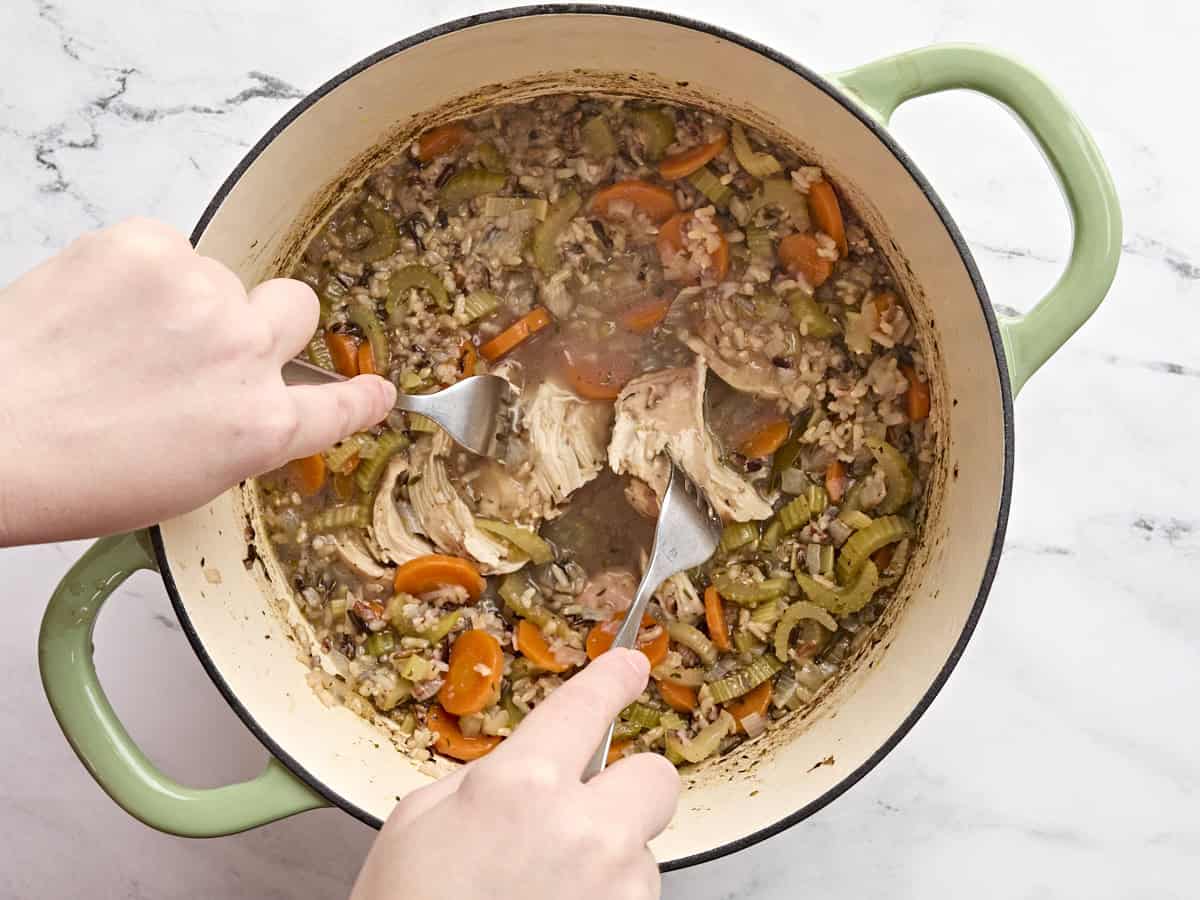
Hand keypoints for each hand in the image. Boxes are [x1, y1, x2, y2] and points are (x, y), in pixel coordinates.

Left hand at [0, 218, 394, 543]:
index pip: (340, 405)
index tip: (378, 390)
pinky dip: (141, 269)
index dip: (361, 397)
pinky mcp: (148, 246)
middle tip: (209, 341)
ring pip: (220, 276)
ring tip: (120, 335)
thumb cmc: (70, 473)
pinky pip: (168, 246)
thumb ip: (243, 432)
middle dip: (267, 321)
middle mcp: (246, 353)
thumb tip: (254, 401)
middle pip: (298, 308)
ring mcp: (201, 293)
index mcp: (260, 425)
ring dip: (186, 298)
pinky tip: (102, 305)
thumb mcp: (186, 480)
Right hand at [351, 649, 680, 899]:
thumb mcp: (416, 824)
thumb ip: (481, 783)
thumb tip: (522, 775)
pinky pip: (637, 898)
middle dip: (628, 789)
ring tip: (550, 891)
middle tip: (590, 814)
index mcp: (520, 786)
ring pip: (646, 850)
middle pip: (657, 777)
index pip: (586, 706)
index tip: (632, 666)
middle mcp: (584, 830)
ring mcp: (616, 888)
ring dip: (612, 861)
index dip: (614, 679)